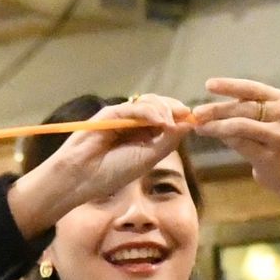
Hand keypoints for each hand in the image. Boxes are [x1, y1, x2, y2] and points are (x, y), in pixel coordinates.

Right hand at [7, 93, 189, 234]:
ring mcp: (122, 117)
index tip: (196, 119)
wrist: (83, 177)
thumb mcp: (149, 158)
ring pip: (148, 103)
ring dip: (163, 109)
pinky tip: (160, 121)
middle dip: (175, 108)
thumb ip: (167, 141)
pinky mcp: (110, 113)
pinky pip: (133, 107)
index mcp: (144, 136)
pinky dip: (149, 112)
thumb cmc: (113, 172)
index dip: (181, 117)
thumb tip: (188, 125)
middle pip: (160, 106)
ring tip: (170, 122)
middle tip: (188, 114)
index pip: (167, 119)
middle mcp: (134, 124)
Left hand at [189, 77, 279, 204]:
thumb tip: (206, 111)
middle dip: (217, 109)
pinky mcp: (271, 156)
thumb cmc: (273, 143)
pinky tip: (212, 136)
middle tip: (197, 113)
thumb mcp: (265, 120)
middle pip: (243, 108)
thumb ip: (242, 112)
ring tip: (200, 127)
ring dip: (216, 126)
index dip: (229, 85)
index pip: (252, 88)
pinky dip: (224, 139)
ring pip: (240, 125)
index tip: (208, 85)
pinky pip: (241, 144)